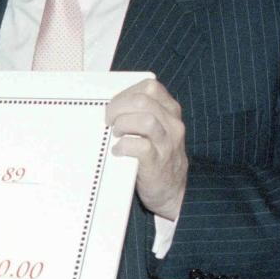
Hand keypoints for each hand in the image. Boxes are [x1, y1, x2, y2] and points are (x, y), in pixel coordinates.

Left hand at [106, 78, 187, 220]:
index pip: (149, 88)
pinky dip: (123, 146)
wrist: (172, 190)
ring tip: (116, 134)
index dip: (125, 93)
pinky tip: (117, 151)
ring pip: (145, 120)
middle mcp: (172, 124)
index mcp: (170, 111)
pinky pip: (141, 147)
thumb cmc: (156, 155)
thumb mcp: (155, 129)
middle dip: (117, 107)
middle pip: (142, 101)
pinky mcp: (157, 163)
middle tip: (108, 121)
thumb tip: (107, 104)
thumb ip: (140, 113)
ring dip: (122, 125)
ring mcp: (167, 144)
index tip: (113, 106)